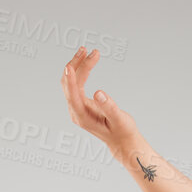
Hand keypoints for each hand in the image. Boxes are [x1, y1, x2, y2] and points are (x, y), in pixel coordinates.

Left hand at [60, 46, 139, 162]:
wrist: (122, 141)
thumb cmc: (122, 131)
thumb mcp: (119, 120)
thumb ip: (109, 107)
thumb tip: (98, 93)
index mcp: (83, 117)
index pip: (72, 95)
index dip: (70, 80)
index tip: (70, 65)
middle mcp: (76, 112)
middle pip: (69, 84)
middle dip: (77, 65)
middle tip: (88, 50)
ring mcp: (77, 107)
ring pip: (71, 82)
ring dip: (78, 65)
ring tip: (88, 51)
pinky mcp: (81, 103)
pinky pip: (76, 83)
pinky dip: (81, 71)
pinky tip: (87, 60)